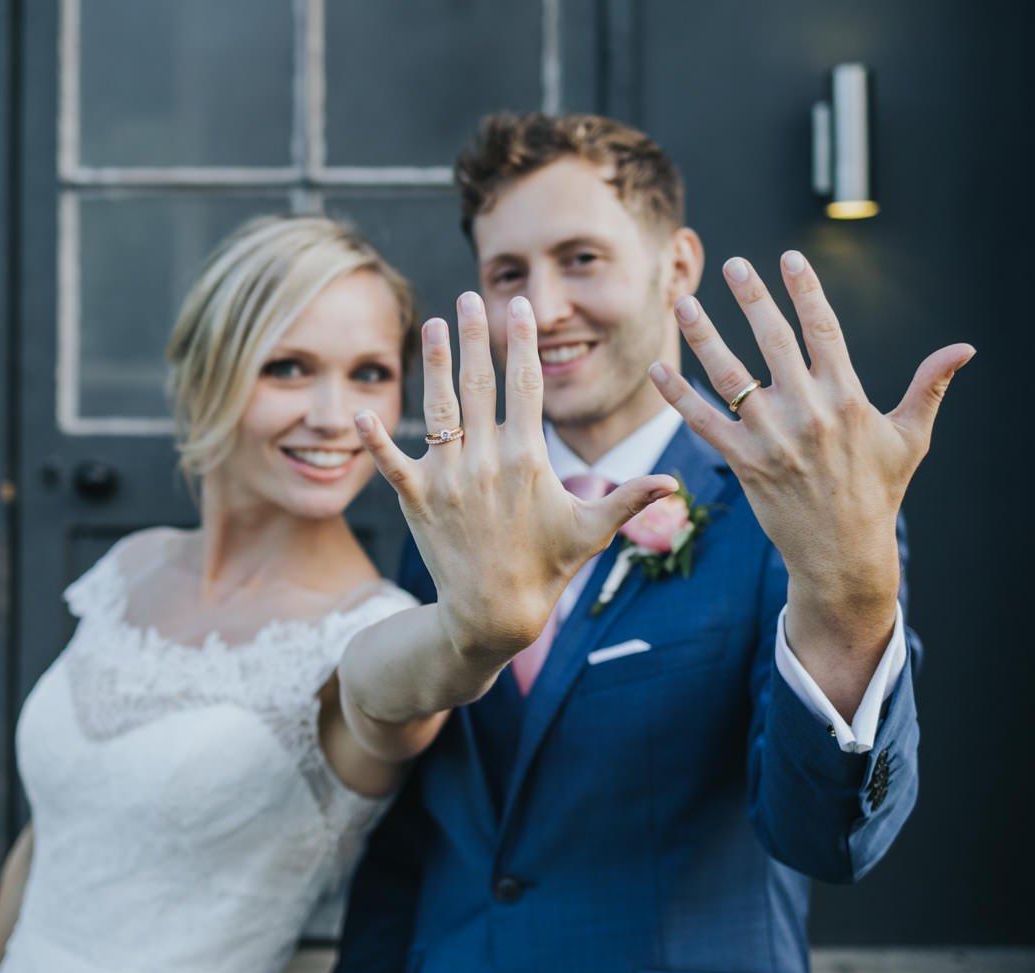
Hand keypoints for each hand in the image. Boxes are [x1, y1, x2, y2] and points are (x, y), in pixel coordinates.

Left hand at [357, 292, 676, 660]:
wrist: (494, 612)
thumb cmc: (547, 567)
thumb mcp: (592, 530)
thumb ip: (628, 498)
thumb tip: (674, 483)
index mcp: (528, 459)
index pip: (526, 386)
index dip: (523, 343)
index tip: (520, 308)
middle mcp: (485, 461)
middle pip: (479, 385)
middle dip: (475, 337)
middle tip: (470, 297)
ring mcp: (447, 479)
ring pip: (439, 410)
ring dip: (435, 365)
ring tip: (435, 325)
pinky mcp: (416, 500)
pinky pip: (391, 462)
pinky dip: (375, 438)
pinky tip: (360, 411)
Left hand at [648, 251, 970, 698]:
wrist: (843, 553)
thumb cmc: (878, 491)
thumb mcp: (910, 438)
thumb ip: (929, 387)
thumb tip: (965, 348)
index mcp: (847, 398)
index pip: (824, 330)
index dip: (805, 291)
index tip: (789, 258)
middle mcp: (808, 412)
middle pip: (774, 341)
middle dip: (752, 299)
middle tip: (734, 265)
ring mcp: (772, 438)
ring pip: (730, 375)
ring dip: (703, 336)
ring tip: (683, 303)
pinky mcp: (744, 463)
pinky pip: (704, 421)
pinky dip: (678, 396)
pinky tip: (659, 369)